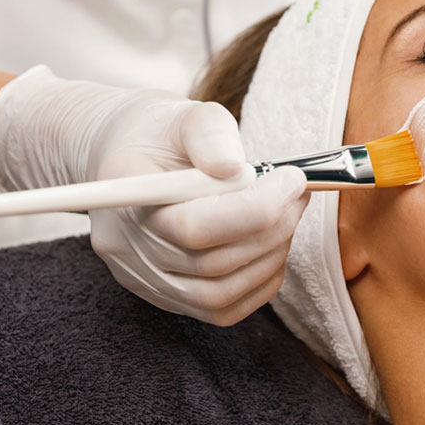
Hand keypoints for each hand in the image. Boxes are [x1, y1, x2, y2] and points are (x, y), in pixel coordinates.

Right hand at [0, 65, 309, 324]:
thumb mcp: (185, 115)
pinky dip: (259, 281)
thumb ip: (210, 135)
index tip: (292, 178)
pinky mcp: (167, 296)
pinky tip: (272, 245)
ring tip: (289, 214)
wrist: (128, 157)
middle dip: (271, 228)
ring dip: (269, 256)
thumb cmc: (160, 134)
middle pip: (211, 265)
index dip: (254, 209)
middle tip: (298, 194)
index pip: (193, 228)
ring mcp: (145, 280)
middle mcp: (127, 250)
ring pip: (219, 294)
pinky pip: (221, 309)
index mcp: (126, 199)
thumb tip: (236, 170)